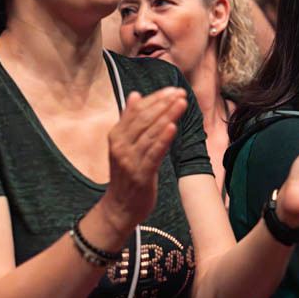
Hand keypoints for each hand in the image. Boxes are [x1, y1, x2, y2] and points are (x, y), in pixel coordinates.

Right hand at [102, 87, 187, 232]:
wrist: (119, 208)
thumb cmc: (126, 174)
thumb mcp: (124, 144)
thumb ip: (129, 120)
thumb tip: (135, 94)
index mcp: (117, 135)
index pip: (137, 110)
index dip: (156, 98)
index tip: (173, 89)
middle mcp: (120, 145)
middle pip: (144, 118)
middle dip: (164, 104)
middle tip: (181, 93)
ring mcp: (129, 160)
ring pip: (150, 133)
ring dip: (168, 116)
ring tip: (182, 103)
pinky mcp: (140, 173)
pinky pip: (153, 153)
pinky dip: (163, 139)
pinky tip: (173, 127)